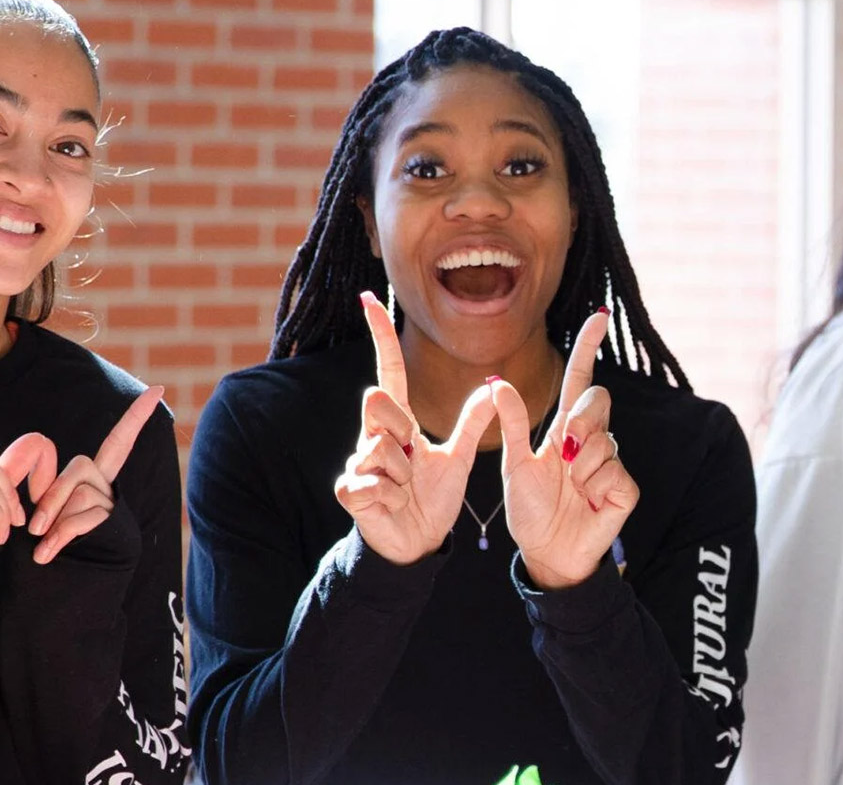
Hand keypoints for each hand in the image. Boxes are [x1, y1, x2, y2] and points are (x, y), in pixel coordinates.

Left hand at [25, 386, 161, 563]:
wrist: (59, 590)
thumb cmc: (44, 548)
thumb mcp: (37, 512)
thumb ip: (38, 494)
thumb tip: (37, 506)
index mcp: (93, 479)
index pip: (118, 442)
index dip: (136, 417)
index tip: (157, 391)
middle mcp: (109, 488)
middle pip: (81, 467)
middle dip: (52, 494)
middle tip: (34, 527)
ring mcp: (113, 507)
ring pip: (80, 493)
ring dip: (53, 520)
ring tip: (43, 543)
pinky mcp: (112, 526)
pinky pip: (81, 517)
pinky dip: (58, 537)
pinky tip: (47, 554)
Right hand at [334, 290, 496, 565]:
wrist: (416, 543)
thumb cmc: (431, 498)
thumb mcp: (458, 458)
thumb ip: (473, 423)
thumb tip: (493, 386)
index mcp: (398, 424)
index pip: (388, 371)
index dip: (380, 335)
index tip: (370, 299)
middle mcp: (373, 435)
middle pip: (378, 402)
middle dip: (401, 430)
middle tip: (413, 459)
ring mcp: (357, 461)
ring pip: (382, 449)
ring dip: (404, 475)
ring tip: (406, 490)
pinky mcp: (349, 490)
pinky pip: (373, 483)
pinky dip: (392, 498)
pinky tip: (393, 506)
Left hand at [494, 310, 636, 589]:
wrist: (546, 551)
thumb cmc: (531, 509)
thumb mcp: (514, 463)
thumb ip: (512, 424)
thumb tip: (497, 382)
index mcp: (564, 429)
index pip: (579, 381)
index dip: (588, 349)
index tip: (598, 317)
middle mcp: (591, 440)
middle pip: (596, 401)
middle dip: (580, 421)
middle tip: (563, 451)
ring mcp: (611, 463)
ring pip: (600, 440)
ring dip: (578, 467)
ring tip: (570, 489)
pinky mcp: (625, 488)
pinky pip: (611, 472)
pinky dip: (593, 488)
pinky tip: (588, 503)